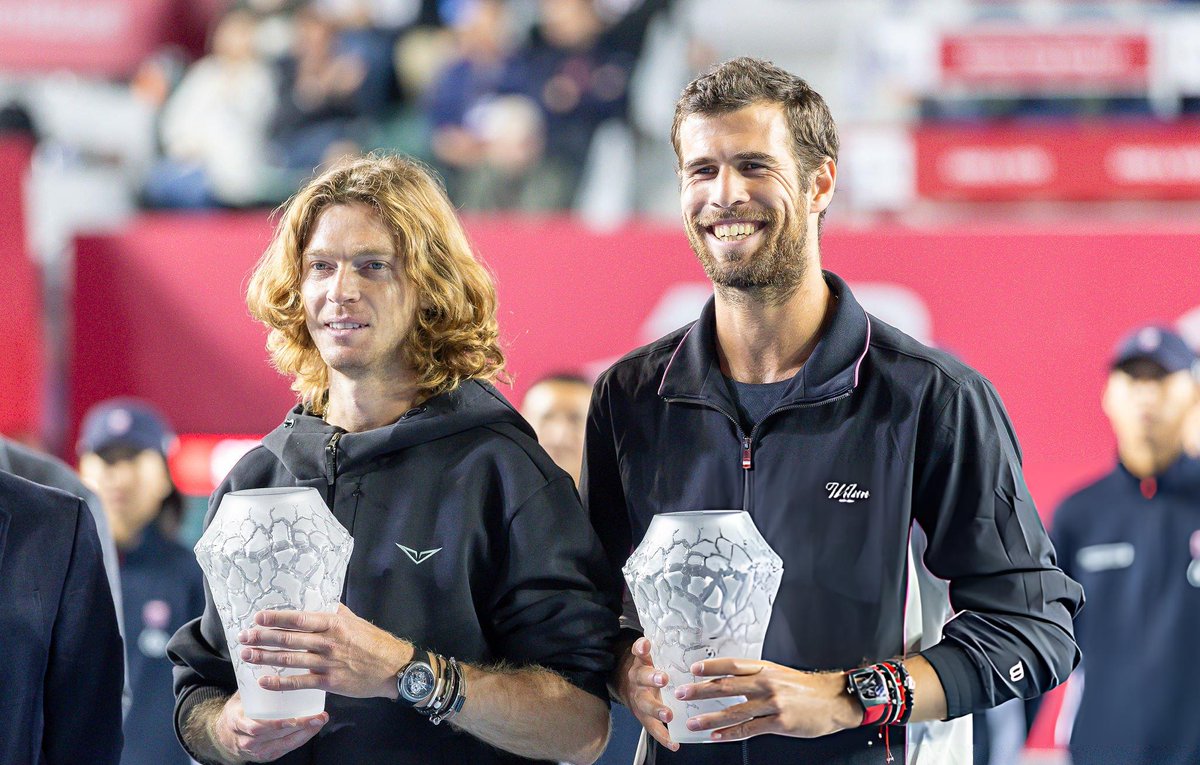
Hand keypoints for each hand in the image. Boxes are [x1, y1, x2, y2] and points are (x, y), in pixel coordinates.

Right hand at [212, 691, 327, 761]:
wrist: (224, 735)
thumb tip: (271, 657)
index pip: (257, 727)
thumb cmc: (237, 711)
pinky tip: (313, 728)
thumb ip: (253, 684)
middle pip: (276, 736)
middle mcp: (247, 740)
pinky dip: (301, 738)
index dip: (278, 723)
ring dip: (305, 733)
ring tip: (320, 720)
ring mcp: (257, 751)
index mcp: (237, 723)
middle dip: (299, 727)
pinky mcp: (267, 755)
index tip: (295, 716)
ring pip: (284, 744)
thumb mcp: (240, 698)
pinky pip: (286, 748)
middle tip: (318, 716)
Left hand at [238, 604, 412, 699]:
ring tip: (246, 655)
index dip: (276, 618)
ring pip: (290, 659)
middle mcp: (328, 642)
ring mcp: (327, 663)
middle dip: (263, 637)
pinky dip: (280, 682)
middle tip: (243, 636)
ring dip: (265, 657)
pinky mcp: (329, 682)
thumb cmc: (374, 642)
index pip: (299, 618)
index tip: (258, 617)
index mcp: (333, 623)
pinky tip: (264, 681)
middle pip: (289, 639)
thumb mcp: (354, 621)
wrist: (393, 668)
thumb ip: (334, 612)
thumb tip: (316, 599)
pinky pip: (299, 682)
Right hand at [614, 637, 678, 751]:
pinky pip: (651, 728)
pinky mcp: (642, 716)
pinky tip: (674, 743)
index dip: (641, 648)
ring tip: (668, 715)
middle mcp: (637, 679)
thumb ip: (664, 648)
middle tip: (663, 679)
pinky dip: (663, 736)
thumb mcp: (650, 655)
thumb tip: (693, 633)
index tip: (646, 645)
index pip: (638, 651)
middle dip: (652, 678)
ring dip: (657, 709)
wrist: (624, 684)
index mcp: (641, 662)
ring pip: (645, 704)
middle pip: (641, 678)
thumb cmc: (646, 668)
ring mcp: (639, 699)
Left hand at [676, 658, 860, 741]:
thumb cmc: (809, 689)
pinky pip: (749, 729)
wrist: (836, 700)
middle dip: (701, 690)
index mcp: (766, 668)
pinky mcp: (779, 723)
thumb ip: (758, 677)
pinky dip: (731, 733)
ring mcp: (773, 703)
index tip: (694, 669)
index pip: (732, 664)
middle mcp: (767, 683)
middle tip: (683, 692)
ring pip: (734, 711)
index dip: (711, 666)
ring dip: (710, 717)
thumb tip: (733, 680)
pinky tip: (718, 736)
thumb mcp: (782, 674)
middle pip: (727, 685)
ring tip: (693, 722)